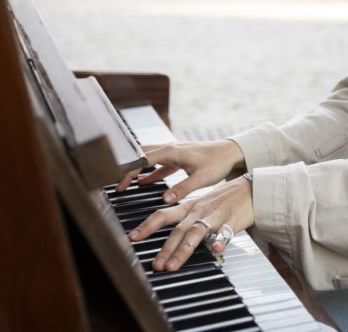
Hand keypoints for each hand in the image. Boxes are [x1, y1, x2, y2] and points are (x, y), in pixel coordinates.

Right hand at [115, 139, 244, 203]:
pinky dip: (149, 172)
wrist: (232, 152)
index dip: (128, 169)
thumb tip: (165, 200)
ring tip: (124, 185)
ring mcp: (173, 152)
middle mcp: (169, 148)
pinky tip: (143, 183)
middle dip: (127, 168)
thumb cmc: (218, 163)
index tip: (117, 180)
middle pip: (141, 156)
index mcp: (171, 151)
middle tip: (115, 183)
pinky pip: (159, 164)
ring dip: (136, 169)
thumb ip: (182, 189)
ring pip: (148, 158)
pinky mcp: (178, 158)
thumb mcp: (201, 178)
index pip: (143, 159)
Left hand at [128, 175, 254, 271]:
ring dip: (183, 249)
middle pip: (178, 229)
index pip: (163, 215)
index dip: (146, 227)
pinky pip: (226, 231)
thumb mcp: (201, 204)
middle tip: (155, 265)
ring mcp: (216, 215)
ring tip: (173, 265)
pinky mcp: (234, 220)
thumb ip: (184, 217)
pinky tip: (215, 249)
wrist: (252, 187)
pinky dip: (220, 240)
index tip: (131, 239)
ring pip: (197, 232)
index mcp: (190, 207)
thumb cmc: (225, 198)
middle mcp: (200, 211)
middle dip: (165, 249)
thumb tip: (166, 235)